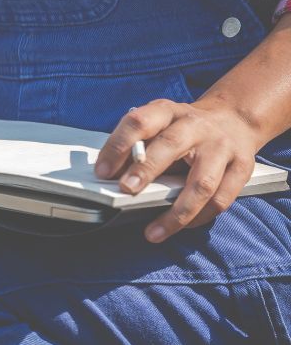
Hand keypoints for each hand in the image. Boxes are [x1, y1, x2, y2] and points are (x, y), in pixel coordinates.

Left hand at [95, 99, 262, 242]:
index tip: (102, 171)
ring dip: (176, 212)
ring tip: (153, 232)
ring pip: (202, 183)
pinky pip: (221, 200)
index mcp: (168, 112)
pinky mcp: (242, 168)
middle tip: (127, 190)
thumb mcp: (157, 126)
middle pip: (171, 145)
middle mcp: (196, 126)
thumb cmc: (184, 129)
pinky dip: (198, 218)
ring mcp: (222, 147)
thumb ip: (136, 146)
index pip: (140, 122)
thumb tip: (110, 177)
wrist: (233, 120)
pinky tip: (179, 228)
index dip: (118, 145)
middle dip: (146, 169)